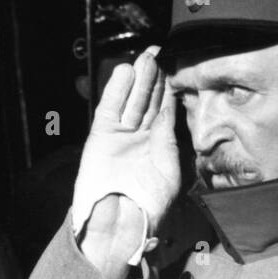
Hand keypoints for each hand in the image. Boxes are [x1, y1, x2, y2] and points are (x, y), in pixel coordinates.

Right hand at [72, 47, 180, 247]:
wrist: (119, 224)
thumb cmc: (148, 207)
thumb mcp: (169, 171)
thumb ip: (168, 140)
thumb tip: (167, 112)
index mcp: (157, 147)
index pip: (163, 111)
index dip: (168, 90)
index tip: (175, 68)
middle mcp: (139, 138)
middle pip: (147, 101)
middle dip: (153, 78)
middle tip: (159, 54)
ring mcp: (120, 137)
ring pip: (131, 101)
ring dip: (138, 79)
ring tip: (146, 57)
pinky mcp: (102, 137)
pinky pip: (110, 109)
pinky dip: (116, 91)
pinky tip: (124, 73)